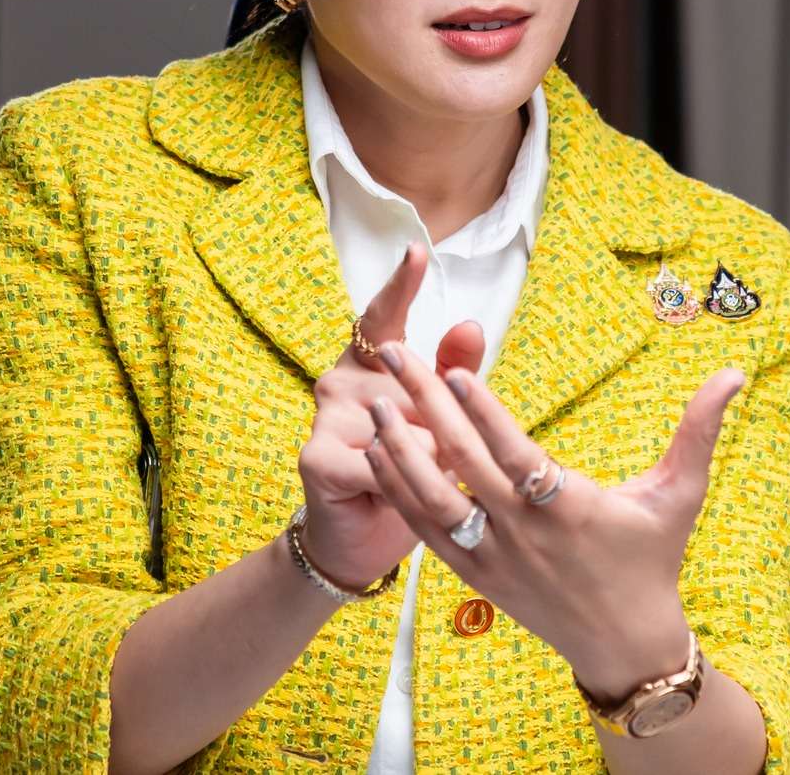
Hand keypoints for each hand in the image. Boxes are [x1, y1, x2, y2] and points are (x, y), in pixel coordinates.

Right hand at [294, 242, 487, 591]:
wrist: (363, 538)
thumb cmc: (408, 469)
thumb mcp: (438, 418)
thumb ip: (453, 370)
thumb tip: (471, 323)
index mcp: (370, 361)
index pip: (385, 314)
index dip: (402, 283)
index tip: (417, 250)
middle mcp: (341, 378)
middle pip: (417, 388)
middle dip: (439, 431)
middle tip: (428, 457)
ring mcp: (325, 414)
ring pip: (407, 428)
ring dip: (425, 461)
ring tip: (410, 477)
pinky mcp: (318, 455)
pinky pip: (384, 461)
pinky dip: (401, 483)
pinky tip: (387, 494)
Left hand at [362, 340, 744, 698]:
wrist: (622, 642)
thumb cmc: (652, 559)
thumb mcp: (680, 494)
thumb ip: (700, 429)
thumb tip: (735, 371)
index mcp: (568, 508)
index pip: (515, 453)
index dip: (485, 414)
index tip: (457, 371)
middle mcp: (522, 532)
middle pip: (462, 462)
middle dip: (425, 404)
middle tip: (396, 354)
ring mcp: (491, 555)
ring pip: (430, 499)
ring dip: (398, 448)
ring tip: (373, 402)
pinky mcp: (473, 574)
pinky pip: (425, 530)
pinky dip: (399, 491)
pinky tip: (378, 454)